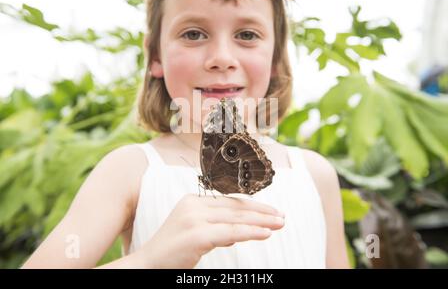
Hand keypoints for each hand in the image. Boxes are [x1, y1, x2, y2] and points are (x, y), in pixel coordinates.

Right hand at [132, 193, 284, 267]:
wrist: (147, 265)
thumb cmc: (171, 251)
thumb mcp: (193, 231)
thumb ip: (214, 226)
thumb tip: (238, 229)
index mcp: (193, 201)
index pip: (230, 202)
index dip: (252, 206)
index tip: (270, 212)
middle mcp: (194, 205)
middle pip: (235, 207)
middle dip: (262, 212)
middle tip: (282, 217)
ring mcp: (194, 218)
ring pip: (236, 218)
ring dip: (261, 221)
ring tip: (279, 224)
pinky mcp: (197, 234)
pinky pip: (230, 232)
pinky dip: (250, 232)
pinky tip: (265, 233)